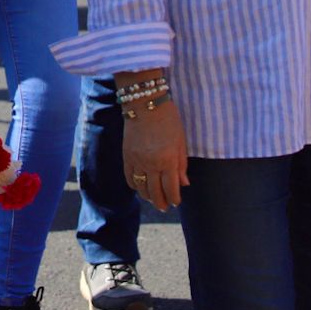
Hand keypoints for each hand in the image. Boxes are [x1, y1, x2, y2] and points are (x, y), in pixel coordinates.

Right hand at [122, 97, 187, 211]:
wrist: (144, 103)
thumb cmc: (168, 119)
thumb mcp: (181, 141)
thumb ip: (182, 165)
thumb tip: (184, 184)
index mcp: (168, 160)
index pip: (171, 190)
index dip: (174, 199)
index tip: (176, 202)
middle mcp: (152, 164)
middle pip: (155, 193)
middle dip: (161, 203)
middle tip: (164, 206)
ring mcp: (137, 161)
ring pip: (141, 188)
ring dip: (148, 197)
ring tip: (153, 199)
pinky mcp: (126, 156)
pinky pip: (129, 178)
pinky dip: (135, 186)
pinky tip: (140, 187)